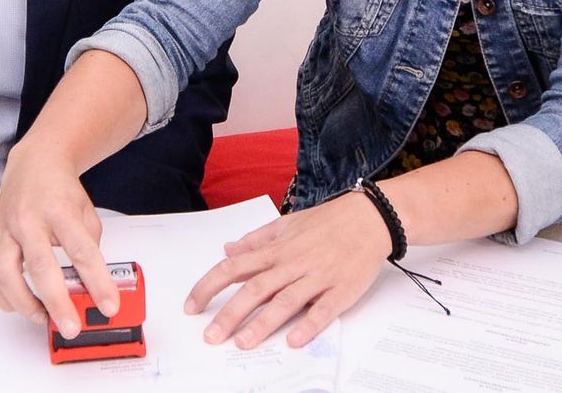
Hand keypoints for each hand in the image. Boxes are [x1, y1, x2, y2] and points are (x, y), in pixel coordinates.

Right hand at [0, 142, 119, 339]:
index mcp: (60, 210)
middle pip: (41, 267)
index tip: (108, 305)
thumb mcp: (86, 213)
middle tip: (72, 326)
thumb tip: (90, 287)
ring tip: (44, 318)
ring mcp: (7, 230)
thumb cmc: (60, 189)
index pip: (81, 251)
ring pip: (6, 275)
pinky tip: (19, 305)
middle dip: (58, 303)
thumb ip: (88, 248)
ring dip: (25, 305)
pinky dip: (3, 297)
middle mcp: (29, 220)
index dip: (97, 282)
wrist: (34, 163)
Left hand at [185, 191, 390, 348]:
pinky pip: (323, 310)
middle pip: (255, 289)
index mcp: (276, 250)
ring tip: (243, 343)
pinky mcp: (341, 290)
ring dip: (263, 324)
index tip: (192, 306)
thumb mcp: (286, 224)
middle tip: (211, 336)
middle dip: (230, 313)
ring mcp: (317, 277)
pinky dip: (309, 325)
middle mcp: (292, 264)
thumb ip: (256, 240)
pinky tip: (294, 340)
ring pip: (285, 301)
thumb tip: (227, 249)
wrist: (370, 217)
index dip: (209, 286)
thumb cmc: (327, 222)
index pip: (234, 267)